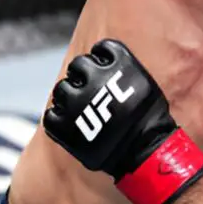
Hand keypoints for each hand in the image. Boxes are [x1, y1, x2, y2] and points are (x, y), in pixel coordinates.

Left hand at [42, 39, 202, 203]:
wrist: (145, 153)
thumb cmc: (150, 124)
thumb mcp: (144, 88)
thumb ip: (125, 74)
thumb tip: (111, 65)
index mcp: (117, 66)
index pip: (102, 50)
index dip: (102, 60)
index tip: (105, 68)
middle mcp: (93, 78)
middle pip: (78, 67)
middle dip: (83, 77)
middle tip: (91, 91)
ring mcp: (75, 100)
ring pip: (61, 89)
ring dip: (69, 96)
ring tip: (82, 109)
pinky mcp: (63, 124)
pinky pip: (52, 115)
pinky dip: (59, 119)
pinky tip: (72, 124)